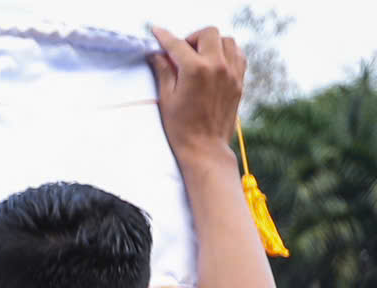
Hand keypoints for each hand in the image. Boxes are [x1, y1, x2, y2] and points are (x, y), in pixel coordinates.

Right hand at [151, 26, 245, 156]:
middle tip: (182, 51)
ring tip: (200, 57)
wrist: (205, 148)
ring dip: (212, 43)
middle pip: (209, 33)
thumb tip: (157, 54)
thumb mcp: (166, 99)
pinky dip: (227, 52)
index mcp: (195, 70)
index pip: (177, 44)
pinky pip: (238, 54)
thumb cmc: (181, 128)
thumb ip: (163, 71)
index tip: (156, 31)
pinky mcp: (239, 81)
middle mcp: (217, 66)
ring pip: (227, 40)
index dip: (165, 36)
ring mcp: (232, 73)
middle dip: (193, 37)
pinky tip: (215, 63)